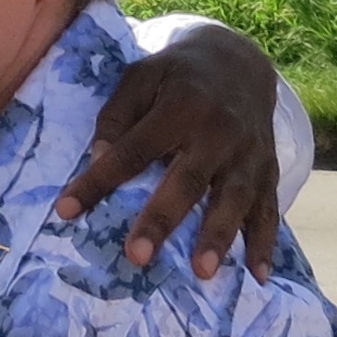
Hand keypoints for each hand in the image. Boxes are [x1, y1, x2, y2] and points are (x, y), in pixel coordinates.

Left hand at [55, 22, 281, 282]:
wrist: (240, 62)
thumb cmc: (177, 76)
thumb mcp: (141, 76)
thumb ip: (117, 114)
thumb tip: (99, 157)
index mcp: (181, 106)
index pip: (133, 149)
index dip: (99, 180)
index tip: (67, 210)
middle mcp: (220, 131)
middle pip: (188, 180)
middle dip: (162, 219)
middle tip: (137, 256)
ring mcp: (249, 153)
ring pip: (234, 198)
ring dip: (219, 236)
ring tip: (201, 272)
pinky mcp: (269, 170)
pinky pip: (270, 208)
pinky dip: (266, 242)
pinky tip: (258, 275)